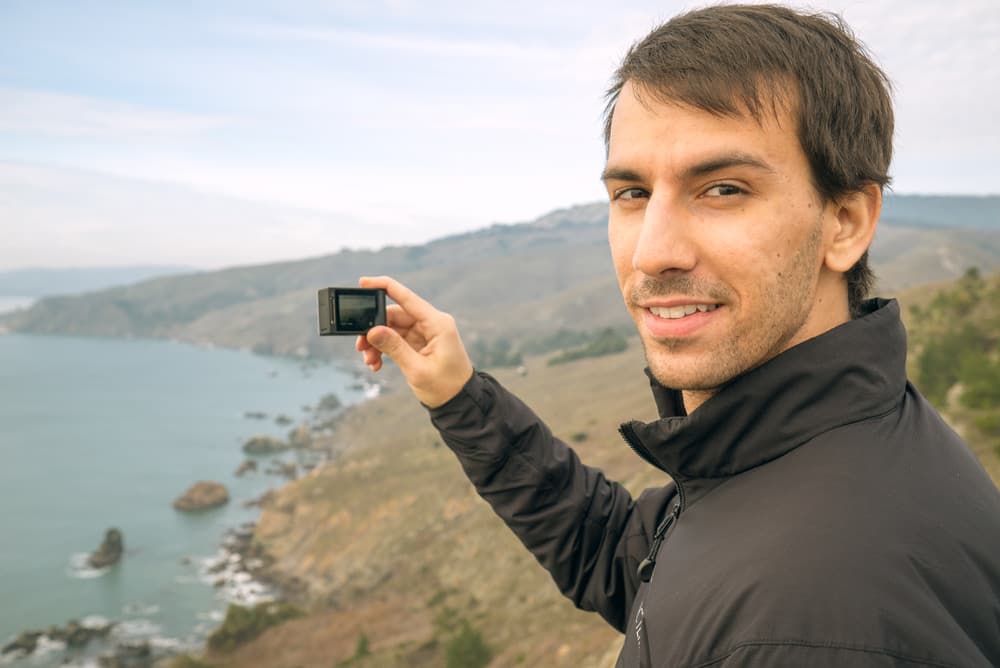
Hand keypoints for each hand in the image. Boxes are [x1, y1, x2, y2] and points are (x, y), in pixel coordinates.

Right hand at [355, 276, 473, 407]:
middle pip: (394, 315)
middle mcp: (431, 323)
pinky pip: (395, 339)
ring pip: (391, 328)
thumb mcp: (417, 369)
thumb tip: (373, 331)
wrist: (459, 402)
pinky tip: (376, 363)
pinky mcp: (419, 343)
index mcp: (437, 323)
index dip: (383, 286)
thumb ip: (394, 348)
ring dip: (376, 343)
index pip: (406, 297)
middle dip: (374, 329)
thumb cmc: (445, 387)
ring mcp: (425, 333)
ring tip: (369, 360)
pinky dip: (383, 349)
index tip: (362, 282)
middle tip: (360, 346)